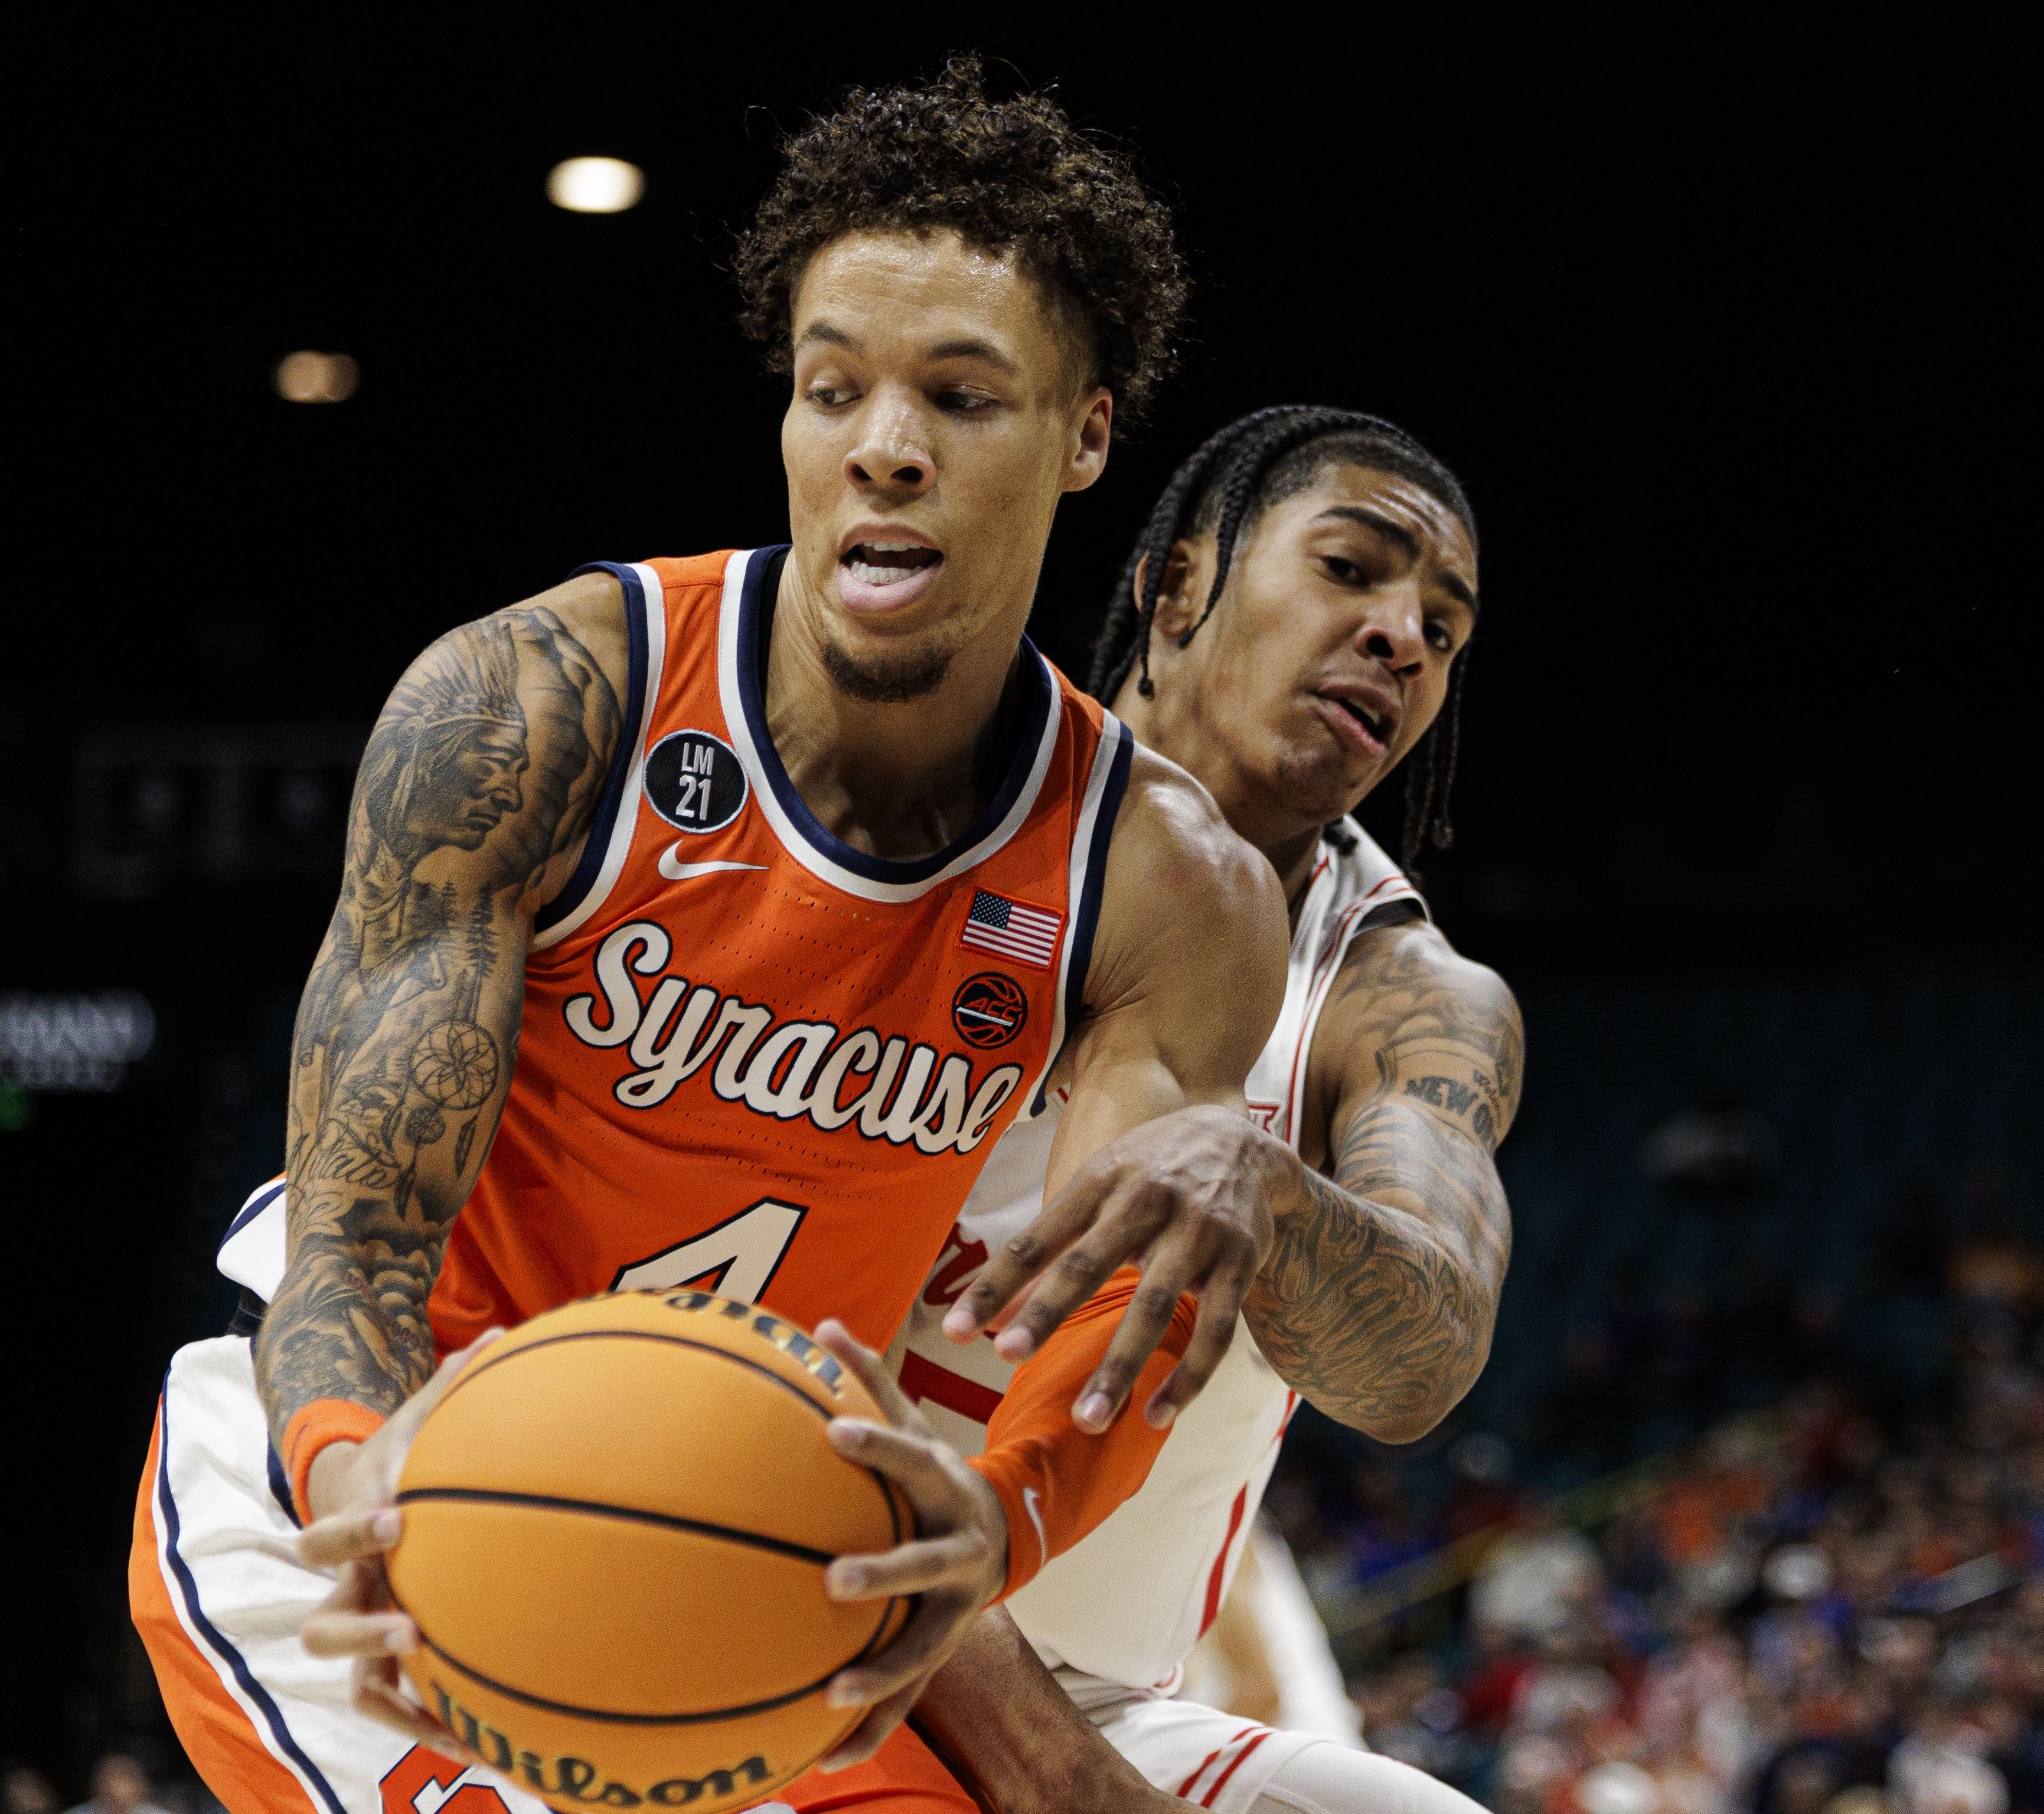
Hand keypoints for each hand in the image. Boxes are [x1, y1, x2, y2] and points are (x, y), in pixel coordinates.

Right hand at [294, 1329, 503, 1763]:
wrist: (365, 1491)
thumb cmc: (405, 1451)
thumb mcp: (420, 1417)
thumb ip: (455, 1385)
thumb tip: (504, 1335)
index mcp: (356, 1529)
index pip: (333, 1535)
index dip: (358, 1529)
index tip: (399, 1517)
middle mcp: (349, 1588)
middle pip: (325, 1626)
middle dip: (365, 1628)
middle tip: (414, 1628)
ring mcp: (365, 1628)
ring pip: (356, 1683)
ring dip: (399, 1703)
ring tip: (448, 1725)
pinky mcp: (389, 1657)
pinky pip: (397, 1703)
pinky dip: (429, 1724)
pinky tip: (480, 1742)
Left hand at [811, 1319, 1008, 1770]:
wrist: (1002, 1541)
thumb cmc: (931, 1476)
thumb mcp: (913, 1428)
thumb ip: (868, 1381)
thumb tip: (820, 1325)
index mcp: (943, 1489)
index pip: (908, 1459)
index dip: (874, 1444)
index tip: (830, 1430)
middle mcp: (955, 1554)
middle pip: (924, 1564)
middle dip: (883, 1573)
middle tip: (832, 1580)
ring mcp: (953, 1611)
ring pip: (923, 1650)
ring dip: (881, 1674)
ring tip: (832, 1694)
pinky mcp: (940, 1654)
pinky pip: (907, 1700)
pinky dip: (869, 1732)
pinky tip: (826, 1763)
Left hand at [943, 1103, 1282, 1429]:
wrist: (1243, 1141)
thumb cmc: (1149, 1171)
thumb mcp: (1095, 1189)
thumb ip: (1046, 1249)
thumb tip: (991, 1315)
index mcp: (1099, 1181)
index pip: (1037, 1237)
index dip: (995, 1284)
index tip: (956, 1330)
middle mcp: (1147, 1200)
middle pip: (1090, 1263)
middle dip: (1047, 1312)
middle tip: (1006, 1359)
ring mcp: (1197, 1230)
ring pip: (1155, 1305)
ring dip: (1120, 1366)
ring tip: (1088, 1420)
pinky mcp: (1240, 1260)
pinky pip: (1216, 1329)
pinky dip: (1189, 1378)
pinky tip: (1160, 1416)